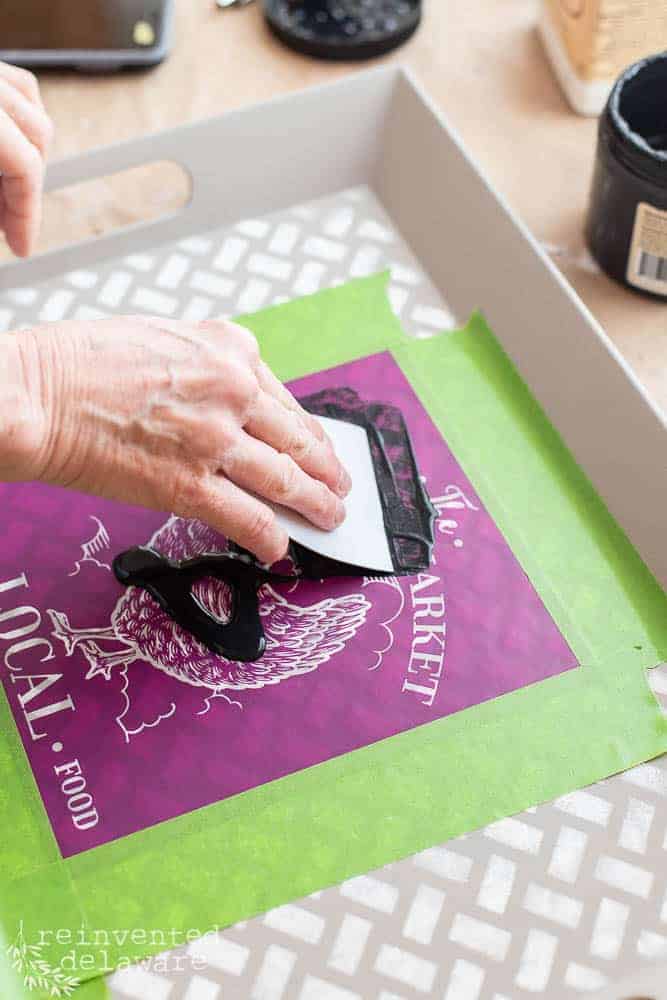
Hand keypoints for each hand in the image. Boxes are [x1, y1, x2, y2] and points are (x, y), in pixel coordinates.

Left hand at [0, 62, 52, 256]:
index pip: (24, 165)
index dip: (25, 215)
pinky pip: (11, 82)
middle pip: (37, 134)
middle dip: (25, 188)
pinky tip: (4, 145)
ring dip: (28, 151)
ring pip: (30, 105)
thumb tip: (5, 228)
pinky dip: (16, 115)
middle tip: (6, 224)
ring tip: (5, 189)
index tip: (20, 246)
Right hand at [6, 317, 351, 563]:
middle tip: (340, 489)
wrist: (38, 394)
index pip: (286, 402)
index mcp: (230, 350)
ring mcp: (215, 439)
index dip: (310, 434)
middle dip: (327, 472)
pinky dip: (271, 538)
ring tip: (328, 520)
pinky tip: (279, 549)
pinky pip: (249, 519)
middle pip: (298, 442)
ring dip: (314, 507)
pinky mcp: (190, 484)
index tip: (321, 450)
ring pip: (286, 481)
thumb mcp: (165, 337)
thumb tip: (237, 403)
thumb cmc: (83, 363)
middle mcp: (233, 391)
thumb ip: (210, 365)